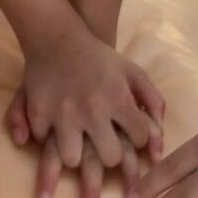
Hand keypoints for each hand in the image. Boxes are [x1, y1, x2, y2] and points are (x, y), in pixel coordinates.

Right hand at [5, 19, 166, 197]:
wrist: (58, 38)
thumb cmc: (100, 59)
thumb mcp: (134, 73)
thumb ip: (154, 104)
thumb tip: (158, 148)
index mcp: (119, 98)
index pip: (139, 138)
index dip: (138, 139)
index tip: (131, 133)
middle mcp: (92, 109)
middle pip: (109, 158)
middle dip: (110, 155)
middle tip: (104, 144)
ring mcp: (63, 113)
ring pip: (72, 160)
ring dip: (76, 154)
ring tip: (77, 144)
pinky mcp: (38, 113)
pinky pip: (44, 143)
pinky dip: (47, 138)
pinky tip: (53, 129)